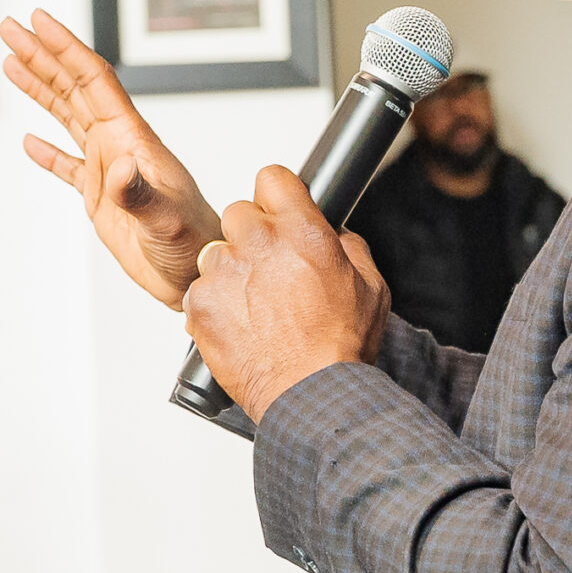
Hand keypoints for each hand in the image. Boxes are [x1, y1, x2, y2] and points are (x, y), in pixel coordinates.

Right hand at [1, 9, 222, 306]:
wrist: (200, 273)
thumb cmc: (194, 244)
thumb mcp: (167, 219)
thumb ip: (140, 194)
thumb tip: (118, 167)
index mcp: (133, 140)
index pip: (94, 81)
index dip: (66, 49)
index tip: (39, 22)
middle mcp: (119, 145)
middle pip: (74, 88)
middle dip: (43, 55)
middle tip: (12, 26)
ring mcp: (109, 169)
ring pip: (68, 117)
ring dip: (40, 88)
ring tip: (12, 61)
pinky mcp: (102, 199)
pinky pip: (68, 165)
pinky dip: (48, 152)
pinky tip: (30, 141)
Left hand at [182, 165, 391, 418]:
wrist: (310, 394)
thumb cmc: (339, 346)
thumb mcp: (371, 286)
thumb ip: (349, 247)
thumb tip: (335, 234)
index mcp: (301, 230)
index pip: (271, 178)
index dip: (275, 196)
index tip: (276, 212)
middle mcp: (258, 243)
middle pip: (238, 213)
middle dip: (251, 236)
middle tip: (268, 270)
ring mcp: (224, 272)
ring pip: (215, 253)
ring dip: (230, 272)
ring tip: (256, 307)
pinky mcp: (200, 303)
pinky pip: (200, 290)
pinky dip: (214, 305)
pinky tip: (240, 326)